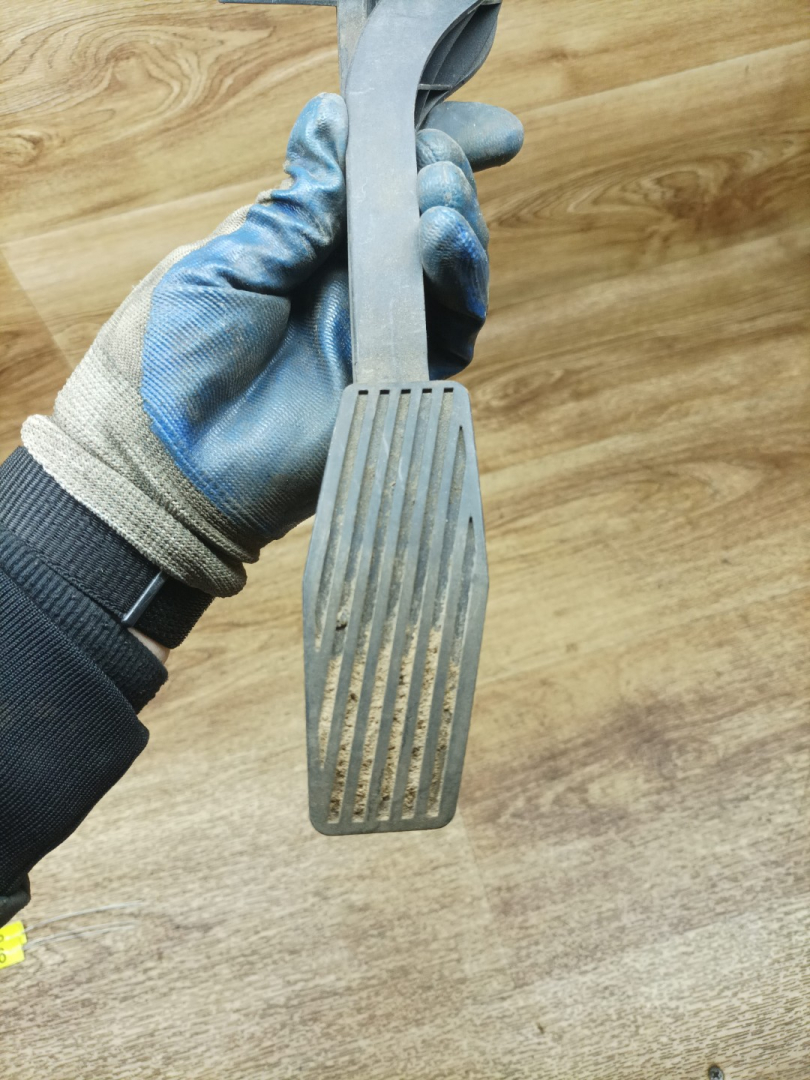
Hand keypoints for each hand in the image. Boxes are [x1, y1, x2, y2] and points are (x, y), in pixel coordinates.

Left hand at [22, 94, 522, 596]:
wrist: (175, 461)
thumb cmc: (177, 361)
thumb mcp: (227, 265)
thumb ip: (292, 210)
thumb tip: (329, 123)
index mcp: (305, 251)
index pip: (371, 190)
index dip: (407, 153)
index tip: (429, 118)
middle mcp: (350, 289)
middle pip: (421, 223)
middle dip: (438, 179)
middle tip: (429, 161)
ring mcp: (378, 335)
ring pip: (446, 270)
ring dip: (455, 222)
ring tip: (438, 199)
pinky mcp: (399, 381)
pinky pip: (451, 328)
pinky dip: (458, 280)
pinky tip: (441, 240)